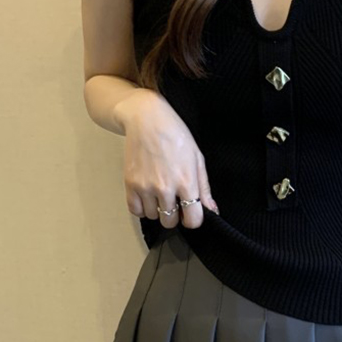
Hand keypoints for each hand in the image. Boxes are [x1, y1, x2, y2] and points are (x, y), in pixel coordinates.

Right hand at [115, 90, 218, 229]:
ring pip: (153, 217)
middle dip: (174, 215)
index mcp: (186, 182)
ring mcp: (145, 187)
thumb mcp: (197, 159)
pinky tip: (147, 196)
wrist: (147, 119)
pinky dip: (142, 207)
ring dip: (157, 209)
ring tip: (159, 192)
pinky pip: (135, 211)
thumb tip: (212, 211)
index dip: (193, 219)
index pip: (192, 220)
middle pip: (171, 221)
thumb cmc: (176, 135)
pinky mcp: (130, 184)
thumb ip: (204, 189)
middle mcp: (165, 187)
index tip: (190, 214)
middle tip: (174, 200)